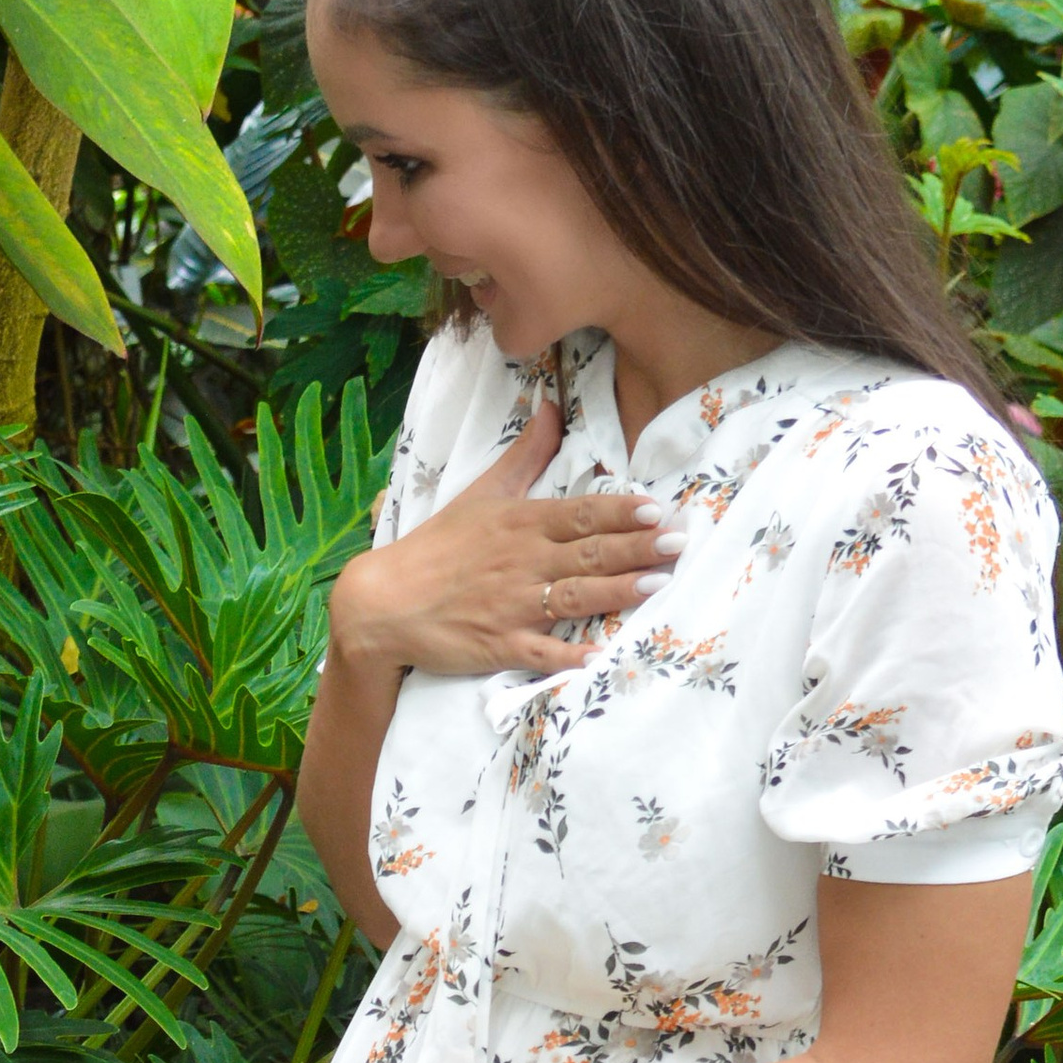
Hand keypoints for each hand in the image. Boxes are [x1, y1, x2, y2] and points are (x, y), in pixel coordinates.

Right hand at [329, 400, 680, 684]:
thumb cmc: (436, 548)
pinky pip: (542, 651)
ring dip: (619, 591)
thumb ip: (524, 455)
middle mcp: (523, 561)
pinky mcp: (499, 644)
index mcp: (521, 523)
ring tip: (659, 585)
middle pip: (589, 552)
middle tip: (679, 544)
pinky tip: (602, 655)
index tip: (657, 510)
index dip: (620, 513)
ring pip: (576, 596)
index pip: (580, 514)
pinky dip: (571, 655)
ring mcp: (512, 605)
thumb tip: (553, 407)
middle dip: (637, 548)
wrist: (383, 602)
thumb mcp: (480, 493)